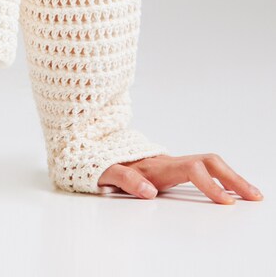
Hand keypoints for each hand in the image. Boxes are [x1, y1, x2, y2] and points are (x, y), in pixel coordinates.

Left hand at [97, 153, 263, 202]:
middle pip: (209, 162)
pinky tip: (233, 191)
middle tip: (254, 196)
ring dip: (233, 178)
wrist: (95, 148)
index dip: (211, 185)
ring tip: (252, 194)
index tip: (227, 203)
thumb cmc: (100, 162)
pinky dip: (223, 179)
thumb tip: (148, 191)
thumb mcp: (104, 171)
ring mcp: (173, 163)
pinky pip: (204, 170)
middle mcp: (169, 161)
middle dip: (234, 178)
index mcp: (156, 164)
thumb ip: (125, 179)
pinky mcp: (174, 168)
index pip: (192, 170)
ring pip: (210, 164)